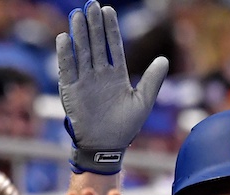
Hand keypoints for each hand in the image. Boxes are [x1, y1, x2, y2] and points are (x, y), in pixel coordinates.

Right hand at [57, 0, 168, 173]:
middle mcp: (99, 75)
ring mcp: (84, 81)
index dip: (110, 30)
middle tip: (92, 4)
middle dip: (94, 25)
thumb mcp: (143, 102)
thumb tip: (164, 60)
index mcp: (116, 76)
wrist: (106, 147)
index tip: (108, 11)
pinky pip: (67, 69)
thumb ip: (152, 80)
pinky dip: (65, 55)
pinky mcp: (71, 91)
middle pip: (96, 44)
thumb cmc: (125, 127)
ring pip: (81, 52)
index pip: (113, 47)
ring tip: (78, 14)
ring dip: (79, 34)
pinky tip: (65, 38)